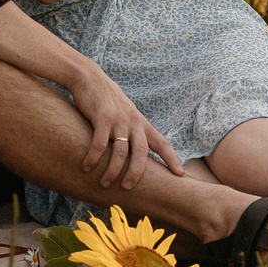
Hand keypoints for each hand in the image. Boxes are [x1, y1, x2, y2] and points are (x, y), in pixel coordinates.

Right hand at [67, 60, 184, 189]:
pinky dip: (94, 157)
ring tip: (104, 183)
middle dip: (137, 172)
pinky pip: (99, 143)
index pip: (162, 143)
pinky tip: (86, 167)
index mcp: (142, 123)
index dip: (172, 159)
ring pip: (120, 151)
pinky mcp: (102, 117)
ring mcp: (118, 120)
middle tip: (128, 188)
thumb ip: (133, 131)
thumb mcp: (127, 115)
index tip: (180, 174)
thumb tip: (135, 154)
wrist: (91, 78)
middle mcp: (134, 122)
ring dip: (112, 170)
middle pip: (141, 152)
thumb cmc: (108, 101)